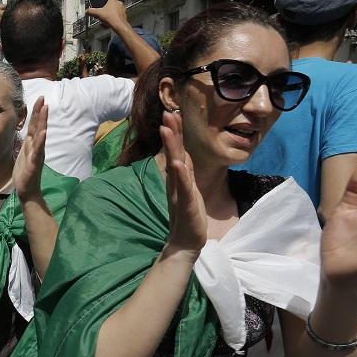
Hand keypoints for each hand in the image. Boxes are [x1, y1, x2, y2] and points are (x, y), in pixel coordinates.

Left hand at [14, 97, 46, 201]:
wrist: (27, 190)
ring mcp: (37, 154)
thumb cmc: (25, 172)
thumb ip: (28, 142)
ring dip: (43, 122)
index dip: (36, 112)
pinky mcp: (34, 163)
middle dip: (41, 112)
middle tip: (43, 98)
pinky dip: (41, 141)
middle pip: (39, 126)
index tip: (39, 99)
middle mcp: (36, 147)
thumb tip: (29, 131)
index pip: (35, 125)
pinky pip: (38, 151)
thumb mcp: (25, 153)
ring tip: (45, 110)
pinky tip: (43, 133)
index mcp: (32, 144)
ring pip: (40, 136)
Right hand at [85, 0, 127, 30]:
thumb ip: (91, 11)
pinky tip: (110, 23)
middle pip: (114, 2)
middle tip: (105, 10)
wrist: (119, 26)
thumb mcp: (98, 13)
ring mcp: (122, 10)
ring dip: (112, 13)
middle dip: (109, 6)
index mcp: (113, 0)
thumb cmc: (111, 18)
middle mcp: (119, 4)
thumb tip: (87, 11)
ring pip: (117, 9)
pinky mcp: (124, 16)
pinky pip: (118, 16)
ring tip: (107, 18)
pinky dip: (114, 19)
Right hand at [160, 111, 206, 253]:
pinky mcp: (185, 204)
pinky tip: (177, 163)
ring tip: (167, 129)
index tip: (173, 113)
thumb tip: (183, 155)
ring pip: (176, 165)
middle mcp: (176, 181)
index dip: (176, 132)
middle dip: (171, 132)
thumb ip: (185, 173)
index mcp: (179, 178)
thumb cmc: (188, 217)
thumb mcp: (189, 190)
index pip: (178, 151)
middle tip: (167, 113)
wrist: (185, 243)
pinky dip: (180, 175)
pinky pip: (183, 187)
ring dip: (172, 147)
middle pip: (174, 153)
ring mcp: (179, 192)